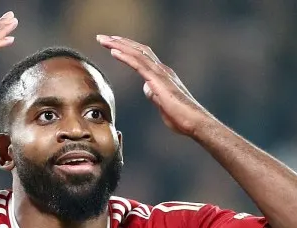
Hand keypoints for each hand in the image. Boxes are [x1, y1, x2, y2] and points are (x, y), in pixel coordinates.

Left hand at [97, 35, 215, 136]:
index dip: (127, 49)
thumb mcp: (162, 104)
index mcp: (162, 75)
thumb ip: (154, 94)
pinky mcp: (158, 80)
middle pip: (138, 50)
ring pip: (137, 53)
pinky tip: (114, 51)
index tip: (112, 45)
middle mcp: (161, 70)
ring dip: (118, 45)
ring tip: (103, 40)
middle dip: (119, 42)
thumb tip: (147, 88)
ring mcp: (160, 73)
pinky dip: (125, 56)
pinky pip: (139, 64)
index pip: (142, 56)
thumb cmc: (180, 117)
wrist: (193, 122)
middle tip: (102, 37)